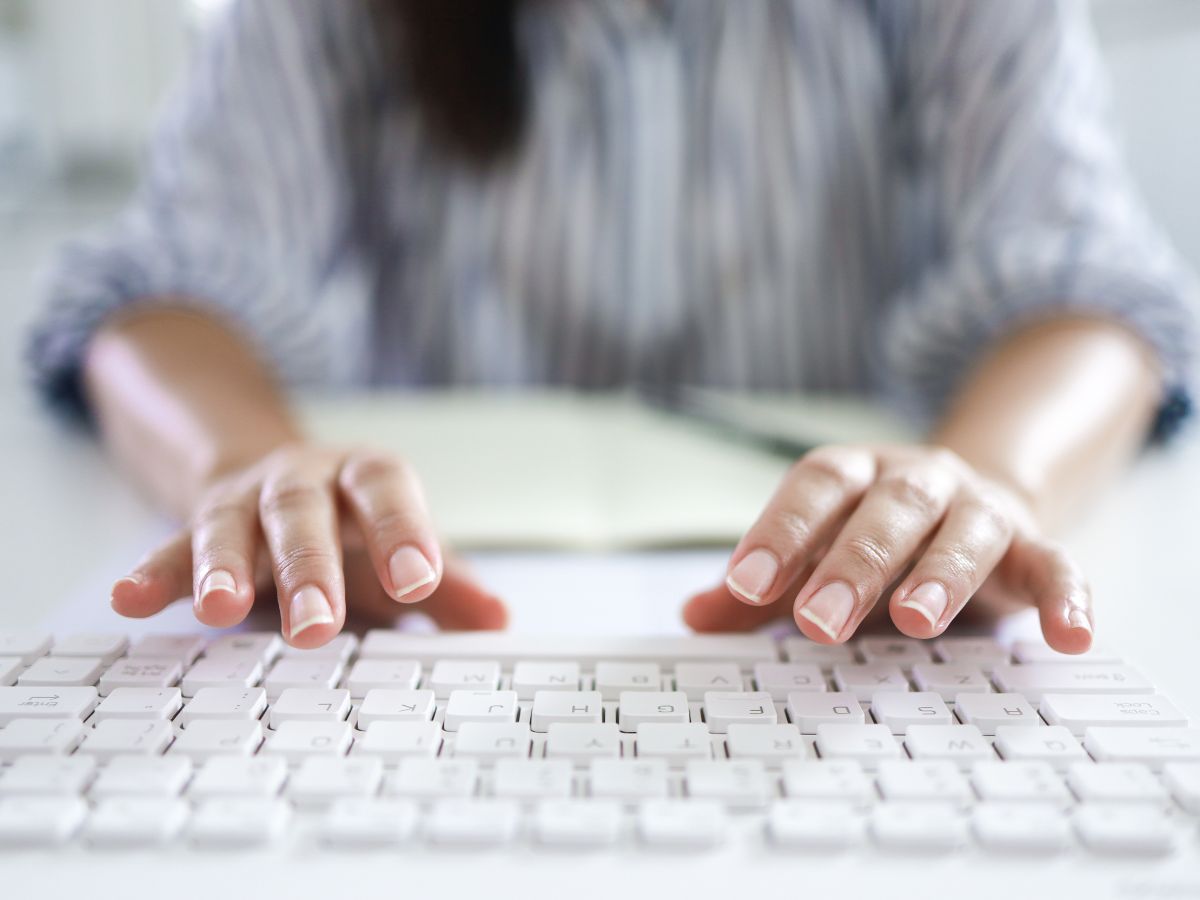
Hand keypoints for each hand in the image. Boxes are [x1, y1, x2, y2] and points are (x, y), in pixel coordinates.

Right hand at [109, 445, 506, 646]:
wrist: (284, 481)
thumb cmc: (357, 528)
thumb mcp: (403, 548)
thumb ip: (451, 584)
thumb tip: (498, 620)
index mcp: (365, 477)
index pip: (386, 491)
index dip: (403, 532)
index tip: (420, 581)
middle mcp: (302, 480)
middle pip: (303, 514)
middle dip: (309, 568)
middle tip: (316, 626)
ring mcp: (245, 501)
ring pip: (231, 526)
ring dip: (224, 567)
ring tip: (220, 609)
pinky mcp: (199, 528)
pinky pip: (170, 548)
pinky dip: (153, 575)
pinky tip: (129, 601)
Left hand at [683, 444, 1093, 652]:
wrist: (966, 504)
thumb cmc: (874, 540)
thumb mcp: (815, 558)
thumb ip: (762, 589)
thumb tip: (693, 614)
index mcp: (856, 476)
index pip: (815, 487)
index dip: (779, 531)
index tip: (743, 584)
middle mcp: (917, 482)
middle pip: (886, 511)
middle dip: (852, 564)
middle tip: (816, 621)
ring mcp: (978, 511)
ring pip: (965, 532)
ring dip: (940, 574)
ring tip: (914, 621)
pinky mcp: (1032, 549)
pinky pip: (1058, 567)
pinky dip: (1066, 598)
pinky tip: (1068, 637)